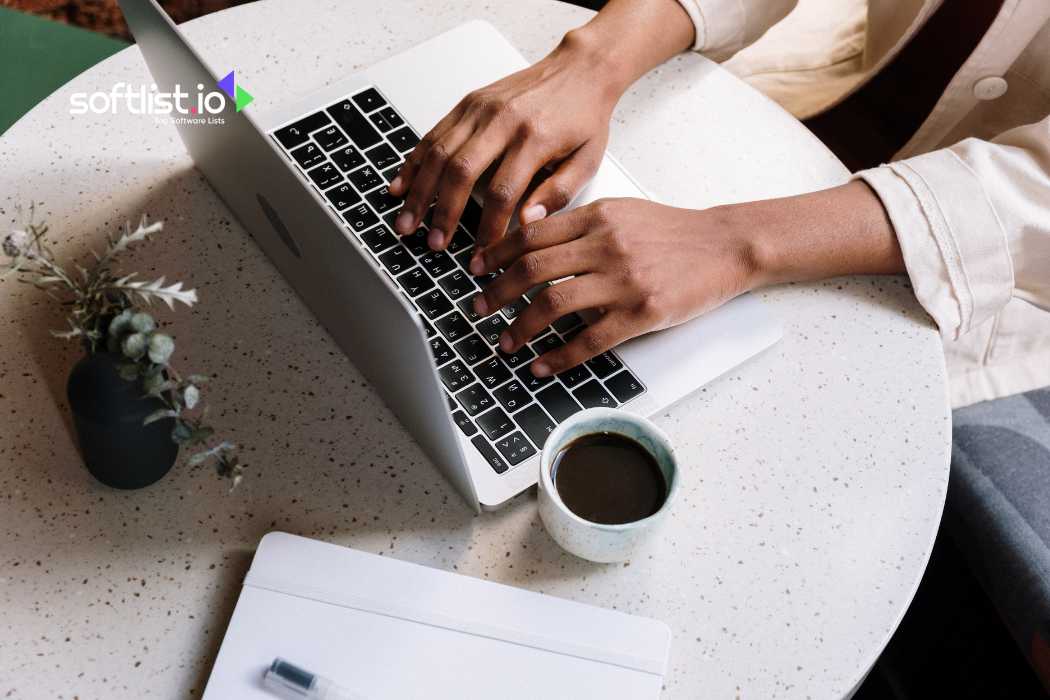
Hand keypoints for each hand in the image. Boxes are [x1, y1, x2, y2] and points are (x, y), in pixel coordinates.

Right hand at [388, 33, 621, 250]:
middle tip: (434, 244)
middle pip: (461, 172)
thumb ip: (559, 194)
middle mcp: (503, 120)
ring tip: (407, 223)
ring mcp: (481, 109)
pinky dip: (413, 162)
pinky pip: (433, 134)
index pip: (503, 193)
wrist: (580, 69)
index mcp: (534, 138)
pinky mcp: (468, 102)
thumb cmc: (584, 116)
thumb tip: (527, 224)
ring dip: (419, 192)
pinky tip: (401, 186)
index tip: (482, 255)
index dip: (488, 229)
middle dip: (442, 213)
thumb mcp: (587, 160)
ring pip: (439, 153)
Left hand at [469, 182, 903, 376]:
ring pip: (554, 304)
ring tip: (505, 342)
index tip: (476, 269)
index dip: (496, 253)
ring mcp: (624, 280)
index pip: (531, 234)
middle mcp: (606, 245)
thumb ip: (579, 222)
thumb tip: (530, 232)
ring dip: (521, 327)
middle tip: (478, 308)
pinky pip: (589, 339)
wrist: (726, 245)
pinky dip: (559, 356)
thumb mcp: (622, 212)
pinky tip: (542, 365)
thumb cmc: (673, 232)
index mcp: (597, 217)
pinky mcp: (642, 312)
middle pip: (532, 269)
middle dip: (496, 292)